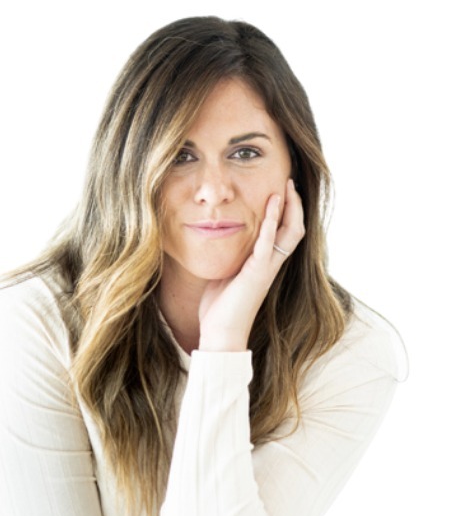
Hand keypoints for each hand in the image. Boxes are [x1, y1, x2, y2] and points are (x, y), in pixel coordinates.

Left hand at [198, 179, 304, 351]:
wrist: (221, 334)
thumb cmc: (221, 307)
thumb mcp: (226, 274)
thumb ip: (231, 257)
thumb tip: (220, 239)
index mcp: (265, 264)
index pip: (284, 233)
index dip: (286, 211)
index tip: (281, 189)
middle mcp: (271, 265)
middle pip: (294, 229)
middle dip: (294, 204)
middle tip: (290, 182)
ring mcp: (267, 269)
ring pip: (289, 234)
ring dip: (288, 208)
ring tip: (286, 186)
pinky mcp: (257, 273)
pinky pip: (267, 243)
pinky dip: (270, 223)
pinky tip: (270, 204)